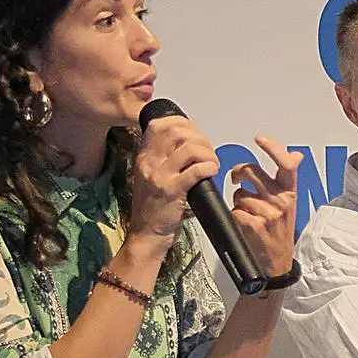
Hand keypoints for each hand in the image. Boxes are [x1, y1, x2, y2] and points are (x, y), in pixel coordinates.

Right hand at [130, 115, 219, 244]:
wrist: (146, 234)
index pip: (160, 124)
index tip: (196, 135)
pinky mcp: (171, 191)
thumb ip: (163, 158)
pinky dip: (208, 167)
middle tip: (208, 151)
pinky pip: (194, 171)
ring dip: (207, 153)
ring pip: (188, 148)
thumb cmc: (153, 208)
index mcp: (144, 157)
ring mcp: (159, 176)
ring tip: (212, 163)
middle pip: (176, 132)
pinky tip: (211, 171)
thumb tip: (187, 143)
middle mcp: (149, 163)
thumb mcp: (152, 176)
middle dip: (199, 138)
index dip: (183, 124)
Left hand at [226, 136, 299, 280]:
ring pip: (239, 194)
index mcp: (290, 192)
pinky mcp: (253, 225)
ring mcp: (268, 213)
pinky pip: (235, 210)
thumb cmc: (280, 231)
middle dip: (237, 173)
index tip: (259, 138)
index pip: (285, 164)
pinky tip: (245, 225)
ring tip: (248, 213)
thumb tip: (296, 155)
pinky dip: (235, 216)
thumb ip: (287, 179)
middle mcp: (281, 201)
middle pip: (251, 171)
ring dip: (237, 202)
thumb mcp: (290, 203)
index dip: (272, 148)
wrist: (277, 262)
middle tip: (236, 179)